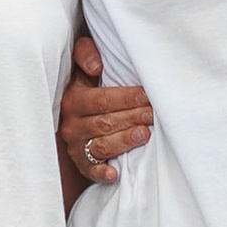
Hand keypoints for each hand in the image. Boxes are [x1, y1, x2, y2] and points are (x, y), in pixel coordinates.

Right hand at [58, 30, 156, 190]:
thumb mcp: (80, 62)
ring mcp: (75, 144)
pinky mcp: (80, 162)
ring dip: (124, 141)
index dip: (126, 98)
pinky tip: (114, 174)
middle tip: (154, 114)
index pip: (102, 100)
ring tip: (145, 134)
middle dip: (132, 117)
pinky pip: (89, 170)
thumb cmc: (86, 82)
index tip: (148, 95)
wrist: (73, 107)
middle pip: (105, 123)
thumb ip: (84, 52)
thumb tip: (95, 66)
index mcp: (73, 99)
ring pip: (101, 145)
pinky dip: (101, 173)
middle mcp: (72, 123)